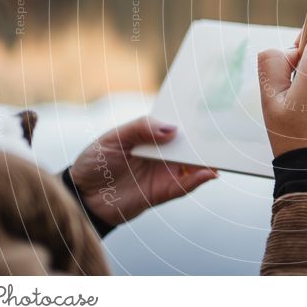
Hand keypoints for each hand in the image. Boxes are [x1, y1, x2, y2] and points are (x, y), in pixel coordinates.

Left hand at [69, 117, 218, 226]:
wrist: (82, 197)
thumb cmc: (94, 162)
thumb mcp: (113, 138)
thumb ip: (141, 129)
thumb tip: (172, 129)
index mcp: (152, 135)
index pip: (177, 124)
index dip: (193, 118)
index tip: (211, 109)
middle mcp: (163, 153)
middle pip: (191, 144)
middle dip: (207, 138)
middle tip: (225, 130)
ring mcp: (165, 172)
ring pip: (194, 164)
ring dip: (209, 159)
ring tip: (222, 152)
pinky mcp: (164, 191)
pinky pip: (186, 185)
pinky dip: (199, 179)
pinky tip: (209, 173)